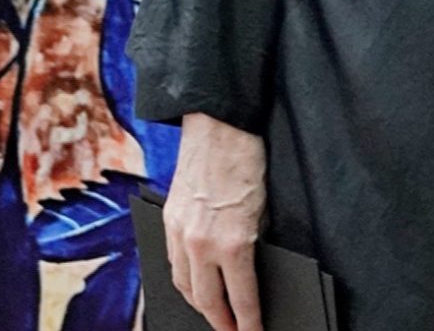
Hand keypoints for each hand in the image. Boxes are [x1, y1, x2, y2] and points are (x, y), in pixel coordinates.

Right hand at [164, 113, 266, 330]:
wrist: (218, 123)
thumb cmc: (247, 161)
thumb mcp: (264, 209)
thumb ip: (255, 244)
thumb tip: (253, 271)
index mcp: (232, 243)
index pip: (241, 300)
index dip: (248, 324)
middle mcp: (201, 244)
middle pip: (206, 301)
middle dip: (220, 322)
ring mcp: (180, 232)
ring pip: (183, 285)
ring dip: (197, 303)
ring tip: (212, 313)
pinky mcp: (169, 218)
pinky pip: (172, 261)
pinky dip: (182, 277)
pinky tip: (191, 281)